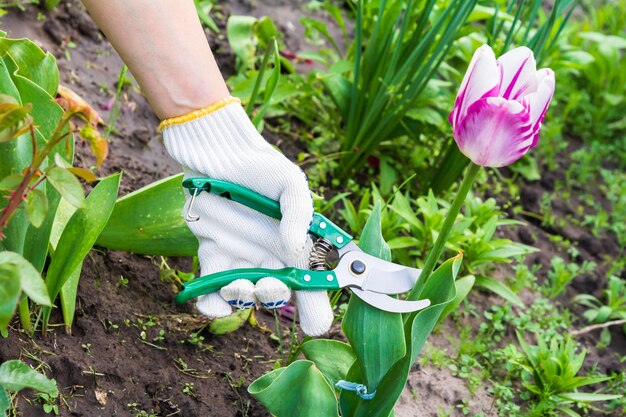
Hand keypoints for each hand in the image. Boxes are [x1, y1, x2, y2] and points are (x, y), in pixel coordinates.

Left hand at [163, 101, 333, 335]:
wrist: (220, 155)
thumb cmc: (261, 167)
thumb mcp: (290, 183)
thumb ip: (298, 213)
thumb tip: (294, 246)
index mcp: (296, 247)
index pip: (312, 287)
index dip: (316, 310)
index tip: (314, 324)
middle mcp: (270, 258)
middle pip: (277, 297)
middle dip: (273, 298)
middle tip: (269, 284)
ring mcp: (241, 259)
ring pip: (244, 296)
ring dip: (242, 298)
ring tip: (239, 283)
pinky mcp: (212, 255)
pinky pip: (211, 288)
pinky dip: (210, 303)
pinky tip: (211, 301)